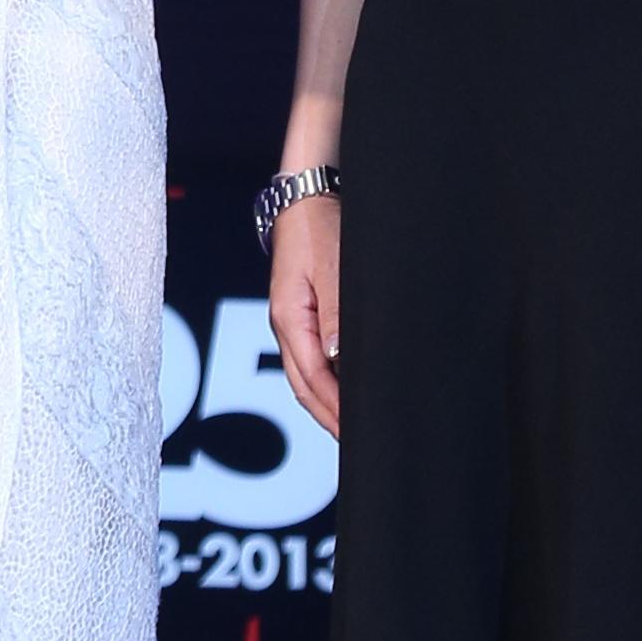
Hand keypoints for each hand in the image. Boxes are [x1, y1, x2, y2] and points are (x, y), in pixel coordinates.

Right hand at [267, 190, 341, 441]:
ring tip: (350, 426)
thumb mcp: (333, 269)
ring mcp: (289, 322)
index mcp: (288, 318)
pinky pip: (309, 359)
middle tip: (357, 442)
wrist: (304, 198)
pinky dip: (325, 382)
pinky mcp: (299, 316)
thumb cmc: (318, 228)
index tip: (356, 431)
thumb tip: (336, 358)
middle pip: (303, 386)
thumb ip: (335, 315)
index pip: (311, 378)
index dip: (334, 409)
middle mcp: (284, 326)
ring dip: (325, 403)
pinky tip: (342, 389)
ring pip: (304, 376)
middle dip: (328, 417)